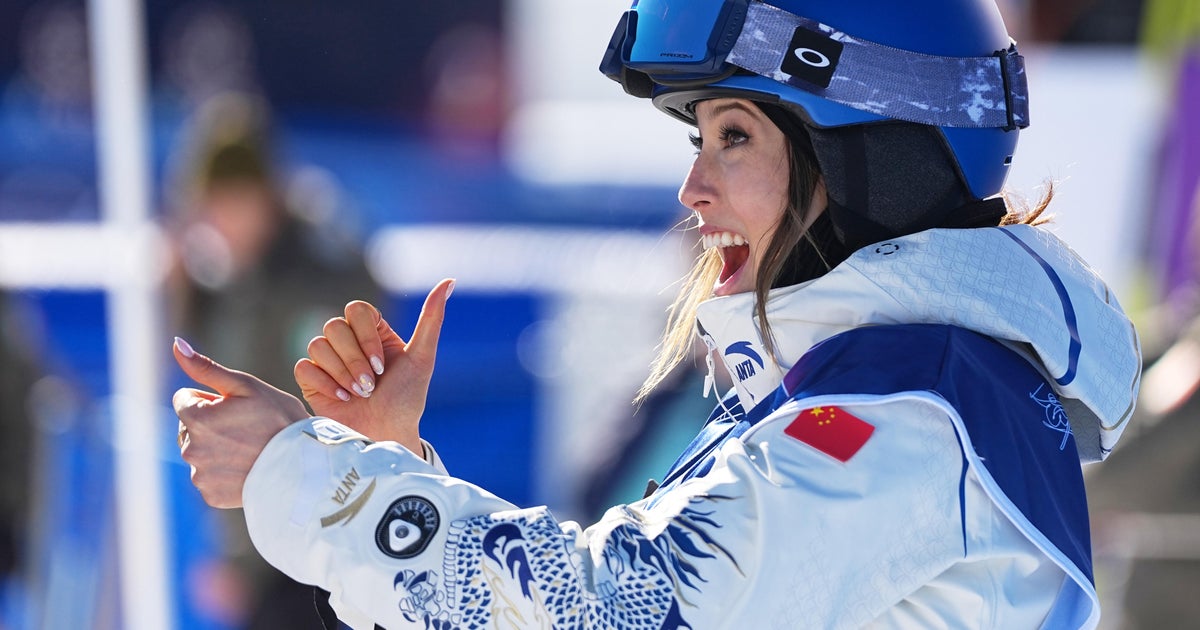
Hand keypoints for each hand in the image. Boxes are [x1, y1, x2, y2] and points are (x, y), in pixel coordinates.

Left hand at [172, 337, 308, 507]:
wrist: (303, 465)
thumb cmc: (278, 419)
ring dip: (216, 448)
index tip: (236, 408)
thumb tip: (177, 344)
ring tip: (250, 449)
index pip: (184, 399)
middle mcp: (190, 448)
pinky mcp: (211, 494)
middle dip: (210, 424)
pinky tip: (248, 468)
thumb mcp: (246, 386)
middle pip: (189, 427)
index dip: (211, 399)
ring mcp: (200, 474)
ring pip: (200, 452)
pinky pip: (209, 477)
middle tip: (246, 429)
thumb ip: (206, 368)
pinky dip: (224, 472)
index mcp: (195, 417)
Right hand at [294, 279, 453, 454]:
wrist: (387, 435)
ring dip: (342, 374)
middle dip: (355, 360)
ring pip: (317, 345)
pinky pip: (303, 367)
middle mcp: (348, 343)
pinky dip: (326, 384)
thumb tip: (449, 281)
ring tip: (360, 394)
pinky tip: (343, 399)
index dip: (365, 336)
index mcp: (372, 332)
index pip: (355, 309)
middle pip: (334, 327)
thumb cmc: (407, 399)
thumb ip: (431, 319)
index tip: (383, 365)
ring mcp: (328, 360)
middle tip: (372, 385)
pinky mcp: (311, 380)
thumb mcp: (422, 358)